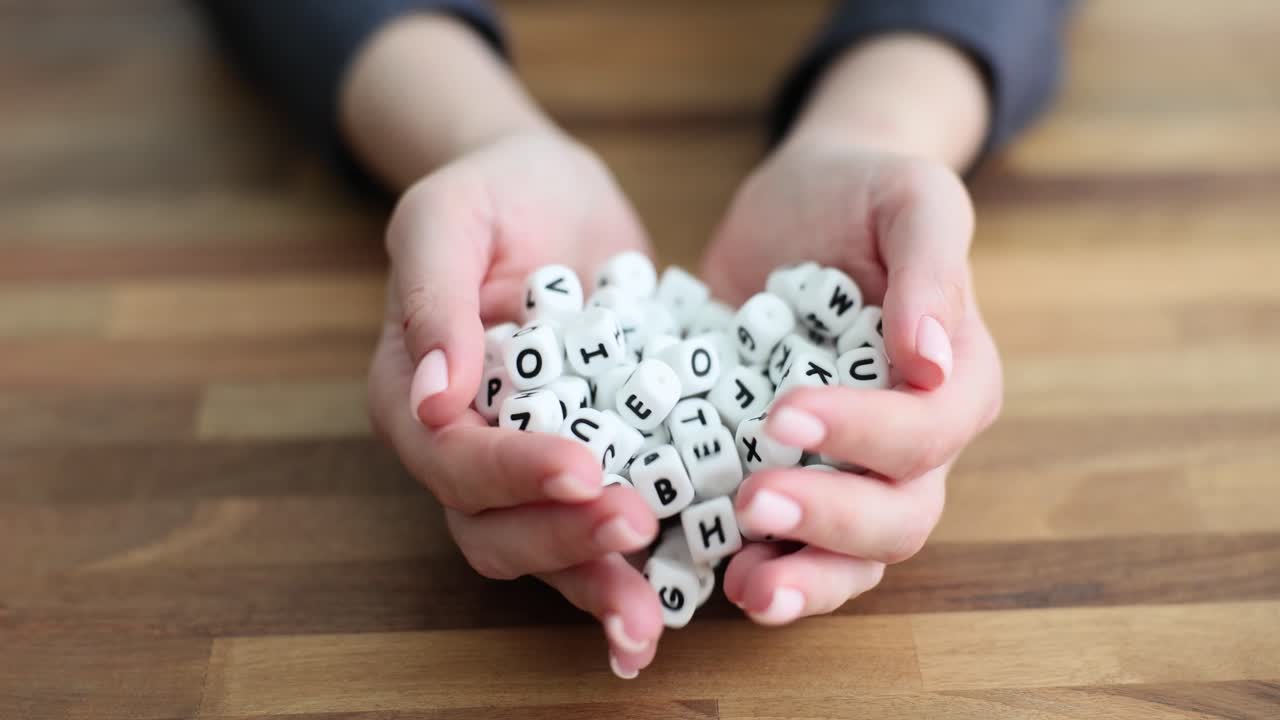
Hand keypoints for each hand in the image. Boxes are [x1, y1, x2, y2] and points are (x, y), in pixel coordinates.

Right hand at [366, 129, 662, 675]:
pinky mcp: (591, 466)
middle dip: (564, 542)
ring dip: (597, 586)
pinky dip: (638, 574)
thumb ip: (431, 294)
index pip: (453, 458)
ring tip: (653, 618)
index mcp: (414, 397)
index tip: (584, 470)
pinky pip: (603, 532)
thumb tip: (430, 396)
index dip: (513, 474)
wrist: (557, 197)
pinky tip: (681, 597)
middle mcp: (465, 449)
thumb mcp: (448, 215)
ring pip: (545, 553)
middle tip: (637, 530)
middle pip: (493, 528)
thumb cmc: (494, 193)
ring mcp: (527, 467)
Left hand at [701, 137, 1002, 623]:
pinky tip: (710, 572)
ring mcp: (854, 471)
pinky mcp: (792, 476)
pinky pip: (791, 546)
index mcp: (957, 379)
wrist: (801, 204)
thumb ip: (931, 267)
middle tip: (753, 503)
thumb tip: (930, 356)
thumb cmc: (862, 194)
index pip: (926, 430)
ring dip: (803, 580)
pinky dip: (758, 565)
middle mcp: (916, 442)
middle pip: (899, 516)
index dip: (864, 434)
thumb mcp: (910, 199)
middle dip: (829, 521)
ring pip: (854, 558)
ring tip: (744, 587)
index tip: (784, 413)